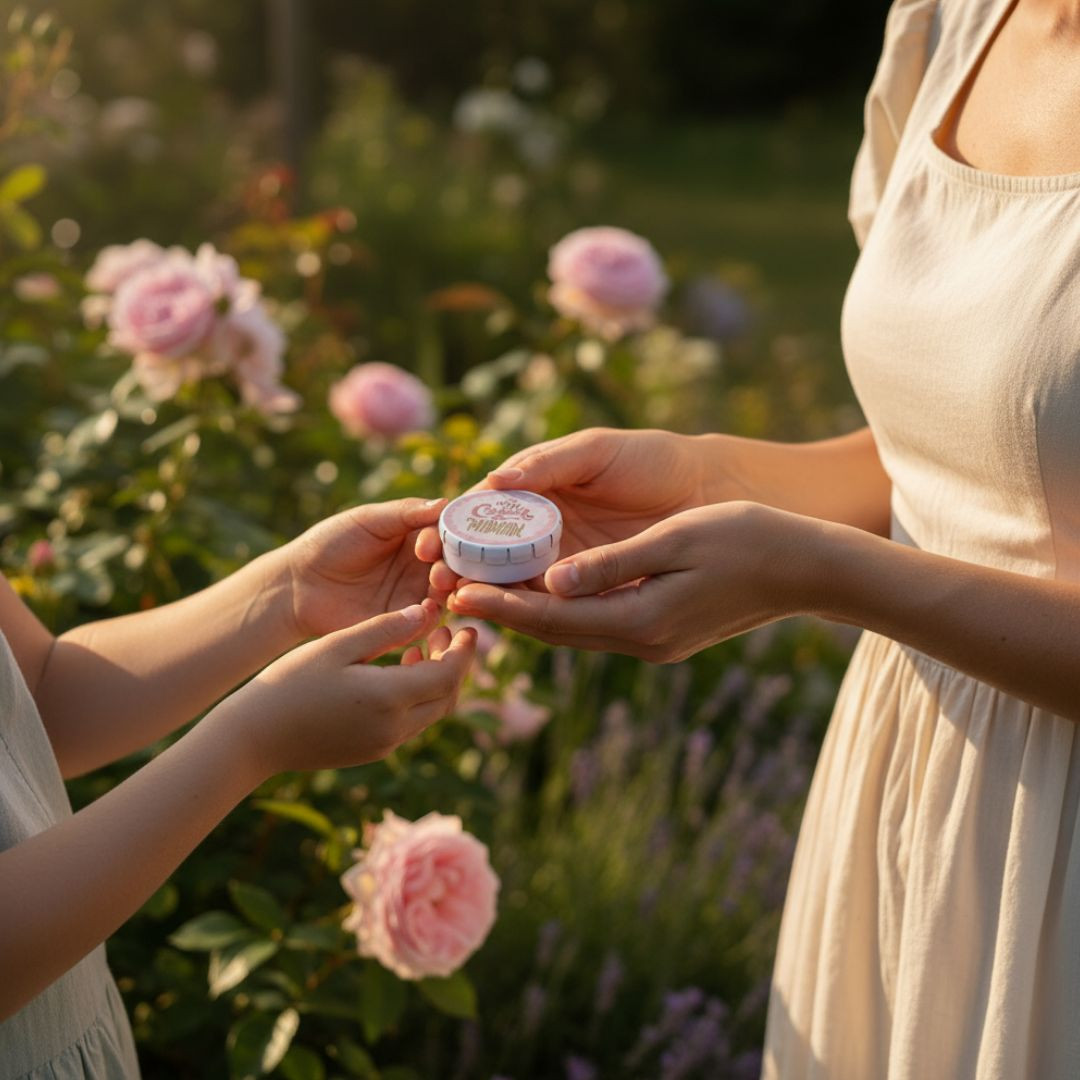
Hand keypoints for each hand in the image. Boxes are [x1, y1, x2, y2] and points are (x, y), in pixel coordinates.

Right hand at [225, 598, 476, 776]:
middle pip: (448, 697)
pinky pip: (411, 723)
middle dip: (455, 664)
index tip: (466, 626)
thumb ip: (385, 629)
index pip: (449, 675)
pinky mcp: (372, 751)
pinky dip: (417, 697)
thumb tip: (425, 612)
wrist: (253, 738)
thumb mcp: (337, 646)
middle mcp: (395, 729)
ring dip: (436, 681)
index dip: (464, 650)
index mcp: (390, 699)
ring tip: (419, 646)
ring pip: (432, 712)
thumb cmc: (290, 684)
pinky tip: (397, 671)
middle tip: (446, 632)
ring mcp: (384, 745)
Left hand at [279, 497, 446, 638]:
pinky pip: (427, 621)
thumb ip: (406, 513)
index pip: (447, 533)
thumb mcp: (368, 520)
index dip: (450, 536)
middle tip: (441, 569)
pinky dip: (432, 615)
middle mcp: (422, 565)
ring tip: (439, 584)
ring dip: (448, 588)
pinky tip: (426, 609)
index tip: (432, 543)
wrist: (298, 585)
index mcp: (416, 534)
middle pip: (454, 564)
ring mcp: (415, 594)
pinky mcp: (404, 623)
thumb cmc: (329, 543)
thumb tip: (446, 502)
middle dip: (455, 565)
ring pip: (446, 592)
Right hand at [416, 428, 715, 597]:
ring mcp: (565, 562)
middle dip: (459, 569)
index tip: (429, 544)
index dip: (452, 529)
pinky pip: (555, 605)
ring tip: (461, 602)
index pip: (480, 514)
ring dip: (488, 595)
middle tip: (438, 582)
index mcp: (535, 491)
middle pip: (488, 555)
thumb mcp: (596, 451)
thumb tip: (494, 481)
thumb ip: (548, 464)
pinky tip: (509, 617)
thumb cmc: (651, 458)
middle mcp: (542, 531)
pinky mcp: (592, 589)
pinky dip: (531, 611)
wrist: (710, 490)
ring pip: (516, 584)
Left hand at [445, 502, 815, 661]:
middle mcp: (642, 640)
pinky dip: (564, 609)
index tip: (456, 592)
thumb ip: (611, 565)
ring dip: (530, 613)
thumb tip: (551, 581)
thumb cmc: (747, 540)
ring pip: (575, 629)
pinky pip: (599, 623)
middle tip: (452, 593)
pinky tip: (545, 590)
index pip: (554, 616)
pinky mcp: (665, 632)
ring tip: (485, 591)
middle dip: (505, 612)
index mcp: (641, 621)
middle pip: (557, 630)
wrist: (805, 567)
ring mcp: (655, 641)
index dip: (502, 604)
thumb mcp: (675, 542)